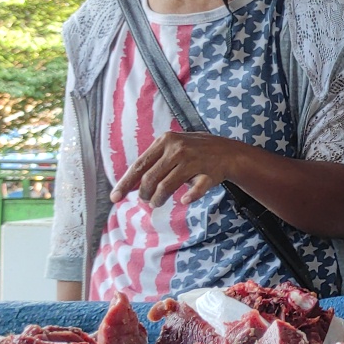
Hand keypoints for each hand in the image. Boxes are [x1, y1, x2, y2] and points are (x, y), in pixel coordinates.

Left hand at [112, 131, 243, 207]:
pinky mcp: (208, 173)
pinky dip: (190, 197)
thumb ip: (154, 163)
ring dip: (158, 199)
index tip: (115, 198)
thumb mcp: (173, 148)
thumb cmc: (194, 152)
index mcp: (165, 141)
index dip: (125, 183)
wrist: (228, 151)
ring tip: (157, 202)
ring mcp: (194, 161)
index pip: (139, 165)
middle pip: (150, 178)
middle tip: (147, 200)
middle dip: (144, 194)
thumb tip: (130, 184)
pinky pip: (195, 189)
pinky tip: (185, 200)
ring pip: (166, 186)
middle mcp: (177, 149)